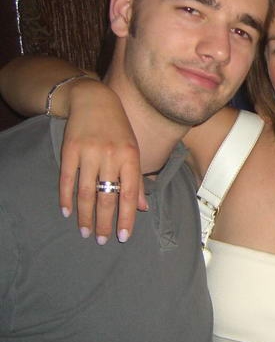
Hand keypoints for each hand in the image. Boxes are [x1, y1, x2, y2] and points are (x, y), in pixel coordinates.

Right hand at [60, 82, 146, 243]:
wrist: (94, 100)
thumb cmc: (119, 129)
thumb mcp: (134, 151)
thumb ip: (137, 180)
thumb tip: (142, 208)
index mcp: (131, 157)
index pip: (129, 194)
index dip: (126, 217)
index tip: (123, 236)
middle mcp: (111, 156)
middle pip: (106, 197)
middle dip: (104, 222)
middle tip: (102, 241)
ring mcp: (90, 153)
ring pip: (86, 192)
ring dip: (85, 215)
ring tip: (85, 232)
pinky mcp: (70, 150)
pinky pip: (67, 179)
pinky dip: (66, 198)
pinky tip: (67, 212)